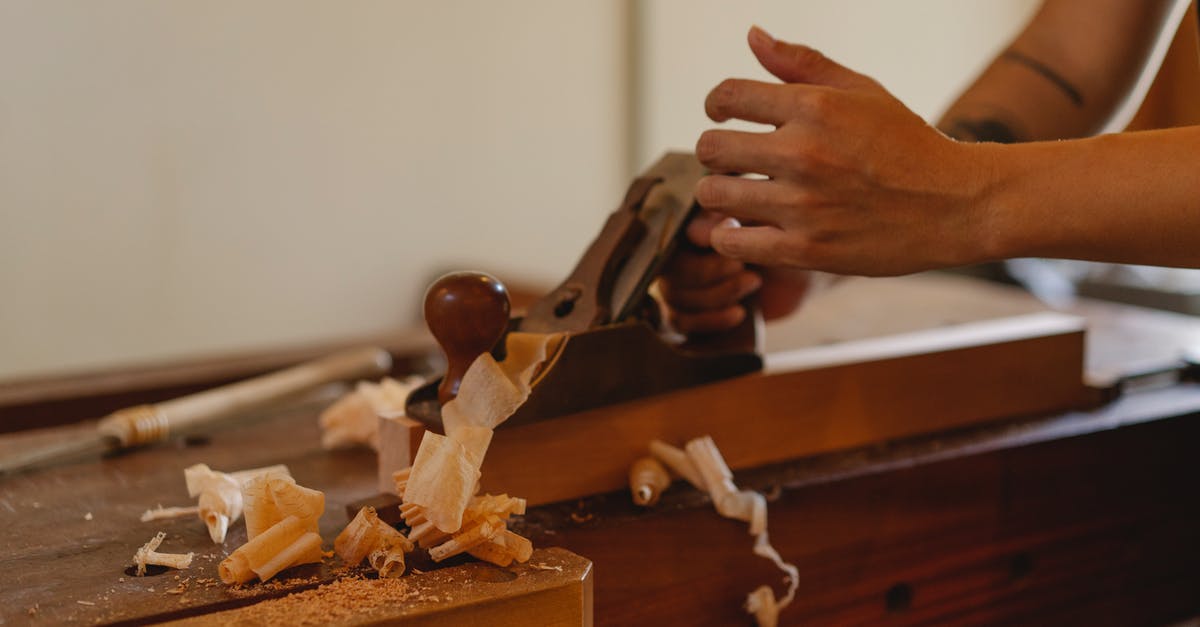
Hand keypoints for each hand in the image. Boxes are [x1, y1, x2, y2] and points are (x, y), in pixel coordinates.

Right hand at [660, 209, 811, 333]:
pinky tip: (740, 313)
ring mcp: (684, 283)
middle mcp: (680, 253)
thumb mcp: (759, 225)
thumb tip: (693, 232)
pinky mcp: (694, 310)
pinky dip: (709, 320)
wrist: (805, 266)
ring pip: (674, 299)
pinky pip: (680, 321)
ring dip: (716, 296)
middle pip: (671, 274)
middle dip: (709, 275)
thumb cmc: (785, 234)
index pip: (671, 245)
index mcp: (689, 227)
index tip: (735, 255)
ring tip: (753, 282)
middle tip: (743, 268)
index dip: (701, 254)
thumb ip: (726, 224)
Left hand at [696, 26, 997, 276]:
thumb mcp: (861, 91)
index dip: (716, 105)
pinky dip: (727, 237)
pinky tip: (742, 229)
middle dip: (714, 153)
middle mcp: (803, 153)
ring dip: (719, 195)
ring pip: (714, 196)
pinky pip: (733, 243)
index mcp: (814, 107)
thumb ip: (802, 63)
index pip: (727, 96)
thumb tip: (752, 35)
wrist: (956, 205)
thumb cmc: (907, 145)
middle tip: (731, 161)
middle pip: (710, 149)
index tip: (723, 116)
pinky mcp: (805, 249)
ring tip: (738, 196)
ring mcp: (802, 205)